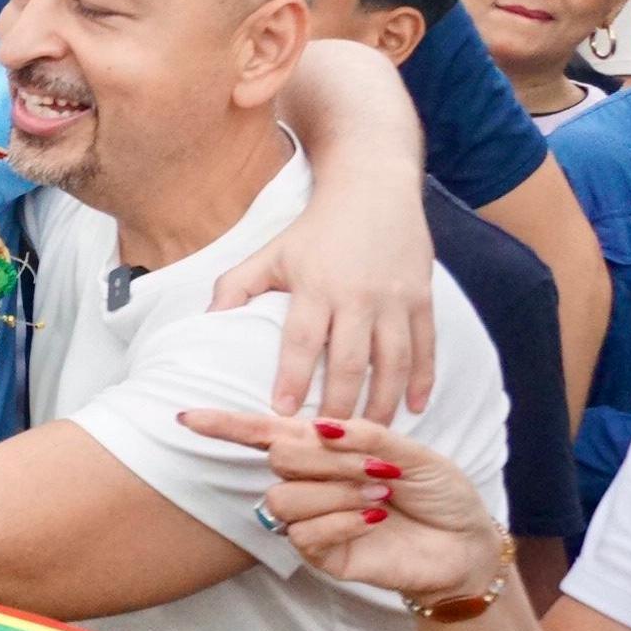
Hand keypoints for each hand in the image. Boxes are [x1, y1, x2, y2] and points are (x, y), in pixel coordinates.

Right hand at [178, 410, 504, 604]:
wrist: (465, 544)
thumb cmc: (439, 492)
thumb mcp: (411, 453)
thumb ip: (366, 436)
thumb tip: (320, 425)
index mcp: (321, 450)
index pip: (261, 433)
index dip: (223, 425)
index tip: (184, 418)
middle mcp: (308, 483)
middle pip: (278, 457)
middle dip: (328, 457)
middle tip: (377, 468)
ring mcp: (312, 520)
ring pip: (284, 498)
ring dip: (335, 492)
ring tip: (379, 498)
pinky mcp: (322, 555)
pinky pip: (304, 534)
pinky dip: (341, 520)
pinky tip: (374, 521)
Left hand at [213, 189, 436, 421]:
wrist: (373, 188)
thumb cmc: (314, 229)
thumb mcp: (270, 253)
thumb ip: (236, 287)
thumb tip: (204, 322)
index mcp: (317, 285)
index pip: (302, 340)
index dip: (293, 378)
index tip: (282, 413)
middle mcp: (358, 295)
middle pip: (351, 361)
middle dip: (340, 405)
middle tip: (328, 442)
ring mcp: (395, 299)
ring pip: (393, 362)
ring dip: (383, 403)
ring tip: (369, 436)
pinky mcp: (423, 298)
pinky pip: (426, 347)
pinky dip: (422, 380)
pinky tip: (414, 409)